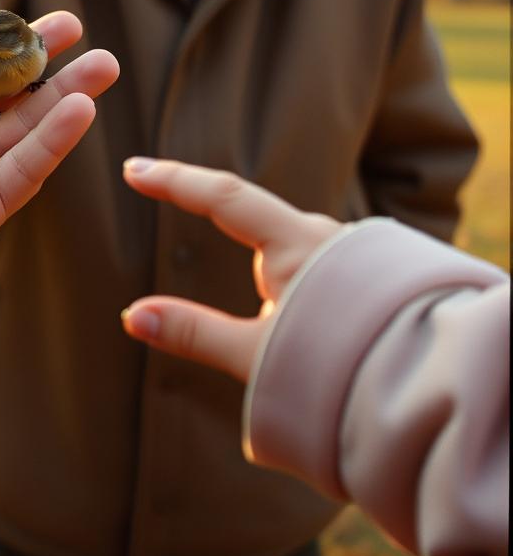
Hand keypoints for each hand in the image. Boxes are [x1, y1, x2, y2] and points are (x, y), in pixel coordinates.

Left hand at [0, 0, 118, 268]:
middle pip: (16, 89)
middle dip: (49, 60)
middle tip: (78, 26)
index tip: (21, 15)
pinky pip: (26, 168)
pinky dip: (53, 141)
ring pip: (32, 125)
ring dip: (68, 95)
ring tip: (104, 65)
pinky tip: (80, 109)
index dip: (7, 37)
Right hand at [119, 158, 340, 381]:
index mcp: (297, 245)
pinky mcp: (357, 275)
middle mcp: (323, 237)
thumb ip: (194, 332)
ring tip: (202, 217)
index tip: (133, 168)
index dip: (175, 180)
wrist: (425, 387)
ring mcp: (344, 254)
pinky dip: (275, 260)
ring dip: (244, 235)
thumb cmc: (342, 372)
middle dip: (201, 197)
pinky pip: (302, 254)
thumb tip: (131, 315)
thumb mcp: (258, 354)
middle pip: (249, 210)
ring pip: (279, 235)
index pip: (225, 197)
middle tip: (150, 178)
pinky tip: (280, 285)